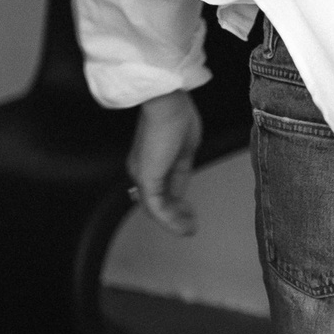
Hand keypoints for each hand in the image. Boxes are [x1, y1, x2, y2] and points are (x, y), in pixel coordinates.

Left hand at [128, 90, 202, 234]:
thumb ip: (181, 170)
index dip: (175, 203)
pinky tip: (184, 226)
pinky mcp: (147, 179)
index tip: (190, 211)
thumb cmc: (177, 116)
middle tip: (191, 225)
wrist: (167, 104)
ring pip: (156, 208)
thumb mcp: (185, 149)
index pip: (161, 189)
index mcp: (149, 161)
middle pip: (156, 202)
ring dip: (174, 222)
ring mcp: (143, 175)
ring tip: (190, 229)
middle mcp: (142, 170)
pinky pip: (157, 208)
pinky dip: (171, 220)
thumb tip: (182, 190)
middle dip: (174, 216)